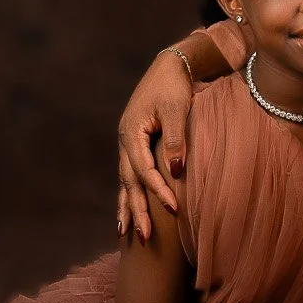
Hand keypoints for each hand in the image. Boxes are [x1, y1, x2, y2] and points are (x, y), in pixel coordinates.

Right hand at [117, 49, 194, 241]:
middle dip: (136, 210)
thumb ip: (176, 140)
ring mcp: (127, 143)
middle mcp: (124, 141)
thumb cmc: (174, 86)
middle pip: (129, 182)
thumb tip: (176, 171)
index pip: (144, 171)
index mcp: (131, 133)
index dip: (158, 191)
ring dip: (128, 206)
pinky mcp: (134, 144)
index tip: (174, 209)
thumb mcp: (177, 109)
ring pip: (125, 181)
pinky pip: (129, 174)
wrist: (169, 66)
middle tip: (145, 237)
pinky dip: (128, 193)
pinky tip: (127, 210)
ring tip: (126, 234)